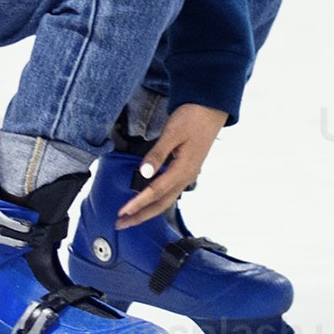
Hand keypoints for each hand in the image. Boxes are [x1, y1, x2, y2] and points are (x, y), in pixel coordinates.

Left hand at [123, 102, 226, 222]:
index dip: (138, 203)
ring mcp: (187, 174)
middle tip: (121, 224)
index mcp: (183, 169)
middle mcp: (186, 176)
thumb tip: (144, 173)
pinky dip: (156, 200)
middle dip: (141, 216)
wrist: (211, 108)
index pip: (156, 192)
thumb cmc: (193, 117)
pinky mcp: (186, 169)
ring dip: (147, 210)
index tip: (123, 212)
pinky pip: (169, 191)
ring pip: (166, 199)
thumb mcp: (172, 133)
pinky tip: (147, 200)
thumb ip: (157, 154)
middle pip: (161, 204)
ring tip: (130, 217)